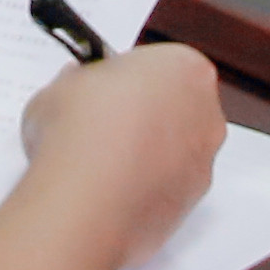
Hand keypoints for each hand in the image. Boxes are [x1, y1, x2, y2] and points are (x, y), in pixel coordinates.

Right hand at [15, 42, 220, 254]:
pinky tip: (106, 191)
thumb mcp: (63, 84)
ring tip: (96, 163)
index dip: (128, 76)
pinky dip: (142, 189)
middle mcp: (206, 115)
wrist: (84, 200)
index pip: (162, 64)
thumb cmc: (80, 130)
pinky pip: (165, 188)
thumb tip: (78, 88)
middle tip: (99, 123)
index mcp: (185, 67)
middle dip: (144, 114)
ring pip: (174, 151)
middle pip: (176, 107)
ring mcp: (202, 164)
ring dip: (145, 154)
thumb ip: (79, 82)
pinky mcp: (189, 206)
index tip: (102, 88)